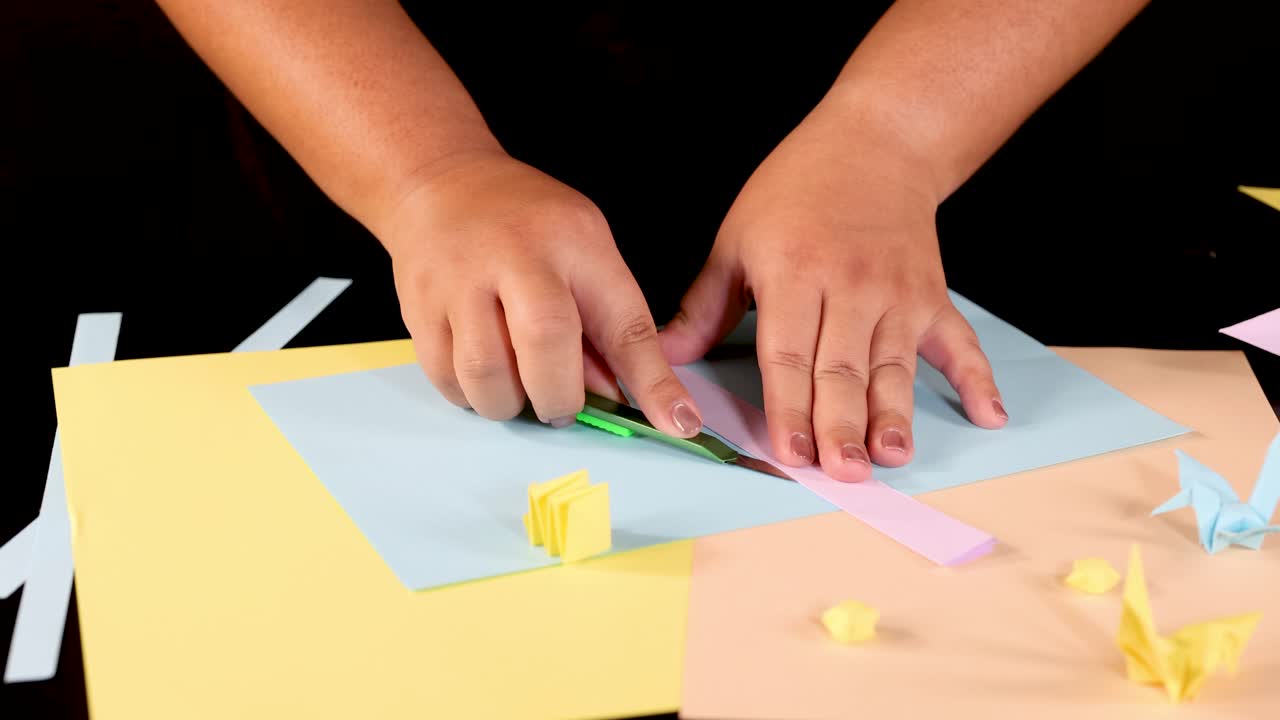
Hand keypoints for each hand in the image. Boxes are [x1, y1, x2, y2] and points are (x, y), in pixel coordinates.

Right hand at [384, 149, 702, 436]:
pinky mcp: (418, 309)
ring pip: (486, 376)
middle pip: (544, 344)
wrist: (440, 184)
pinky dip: (472, 396)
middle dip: (560, 396)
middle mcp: (515, 257)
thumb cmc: (527, 223)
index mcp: (574, 242)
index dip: (652, 381)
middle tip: (561, 403)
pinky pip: (447, 381)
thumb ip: (605, 323)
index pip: (623, 321)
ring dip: (511, 403)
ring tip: (519, 385)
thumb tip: (620, 399)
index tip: (677, 423)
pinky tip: (485, 374)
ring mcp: (458, 282)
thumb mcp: (585, 248)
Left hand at [660, 101, 1006, 481]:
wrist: (876, 141)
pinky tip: (989, 415)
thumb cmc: (796, 189)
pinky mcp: (932, 295)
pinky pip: (958, 342)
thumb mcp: (737, 238)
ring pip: (894, 365)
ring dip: (894, 414)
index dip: (789, 407)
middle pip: (843, 368)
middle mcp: (850, 285)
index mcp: (794, 274)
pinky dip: (976, 378)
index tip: (790, 454)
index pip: (788, 354)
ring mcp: (897, 293)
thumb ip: (704, 306)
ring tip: (893, 456)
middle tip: (843, 472)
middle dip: (842, 425)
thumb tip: (663, 358)